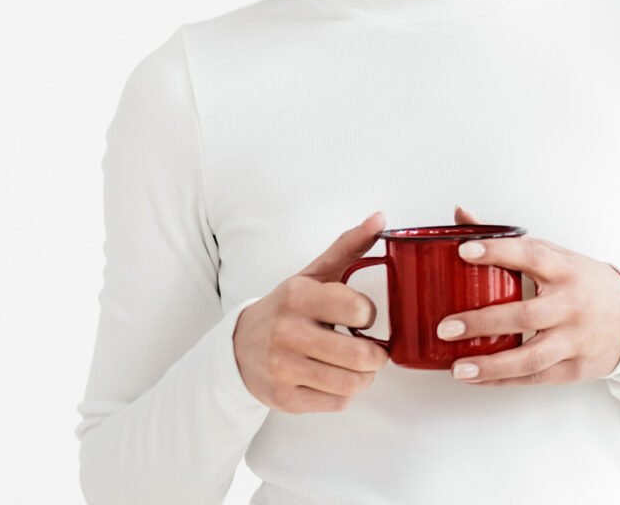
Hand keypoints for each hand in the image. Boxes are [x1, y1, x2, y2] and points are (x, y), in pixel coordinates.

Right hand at [232, 211, 390, 412]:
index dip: (368, 316)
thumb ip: (348, 246)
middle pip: (362, 356)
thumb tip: (380, 217)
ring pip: (353, 383)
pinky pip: (337, 403)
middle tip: (370, 350)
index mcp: (298, 296)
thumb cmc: (287, 308)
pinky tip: (332, 378)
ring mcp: (283, 368)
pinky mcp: (285, 398)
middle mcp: (287, 332)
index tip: (360, 317)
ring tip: (353, 365)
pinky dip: (344, 393)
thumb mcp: (313, 274)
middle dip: (376, 355)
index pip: (360, 311)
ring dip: (364, 377)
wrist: (238, 348)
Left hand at [438, 206, 619, 385]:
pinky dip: (503, 381)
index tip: (464, 251)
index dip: (497, 252)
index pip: (530, 256)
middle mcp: (571, 304)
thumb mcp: (555, 256)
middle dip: (482, 323)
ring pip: (531, 357)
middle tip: (446, 327)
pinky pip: (535, 377)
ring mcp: (575, 339)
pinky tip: (477, 378)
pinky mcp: (576, 368)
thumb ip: (508, 242)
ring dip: (491, 365)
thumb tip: (462, 214)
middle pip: (525, 315)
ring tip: (457, 367)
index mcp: (565, 269)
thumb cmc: (584, 283)